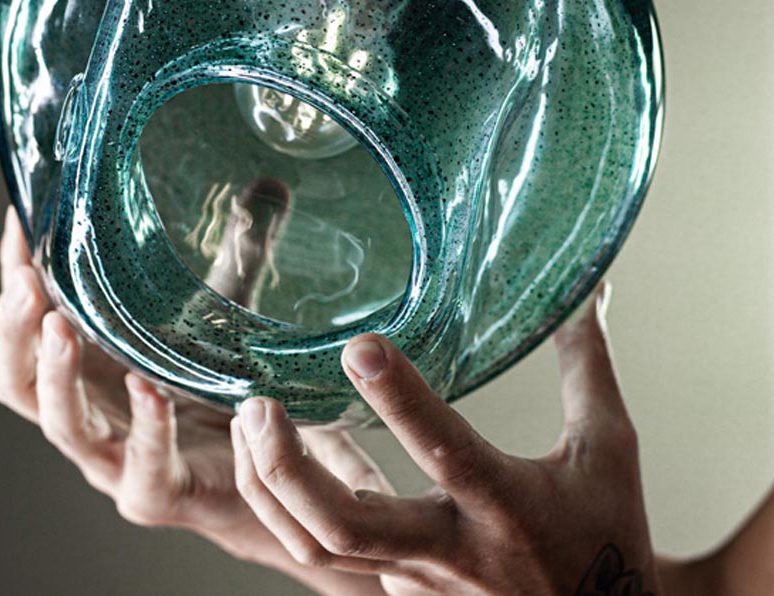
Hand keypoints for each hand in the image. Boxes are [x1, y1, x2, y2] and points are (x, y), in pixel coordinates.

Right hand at [0, 205, 385, 593]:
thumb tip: (270, 183)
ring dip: (55, 375)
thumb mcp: (227, 309)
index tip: (21, 217)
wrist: (266, 464)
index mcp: (90, 364)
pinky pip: (140, 466)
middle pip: (16, 378)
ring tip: (61, 325)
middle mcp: (90, 409)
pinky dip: (143, 426)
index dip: (15, 273)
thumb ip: (242, 250)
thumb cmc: (227, 384)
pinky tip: (149, 388)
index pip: (29, 318)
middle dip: (11, 327)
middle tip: (24, 279)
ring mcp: (116, 456)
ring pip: (58, 423)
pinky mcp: (158, 492)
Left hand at [232, 282, 664, 594]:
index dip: (401, 398)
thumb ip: (586, 367)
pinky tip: (279, 453)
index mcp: (507, 505)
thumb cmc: (607, 535)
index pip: (445, 449)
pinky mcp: (400, 595)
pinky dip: (292, 503)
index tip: (358, 343)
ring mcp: (416, 583)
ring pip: (318, 548)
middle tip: (256, 405)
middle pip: (345, 527)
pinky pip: (328, 551)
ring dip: (269, 486)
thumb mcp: (609, 451)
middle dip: (287, 469)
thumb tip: (584, 291)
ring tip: (249, 420)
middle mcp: (452, 552)